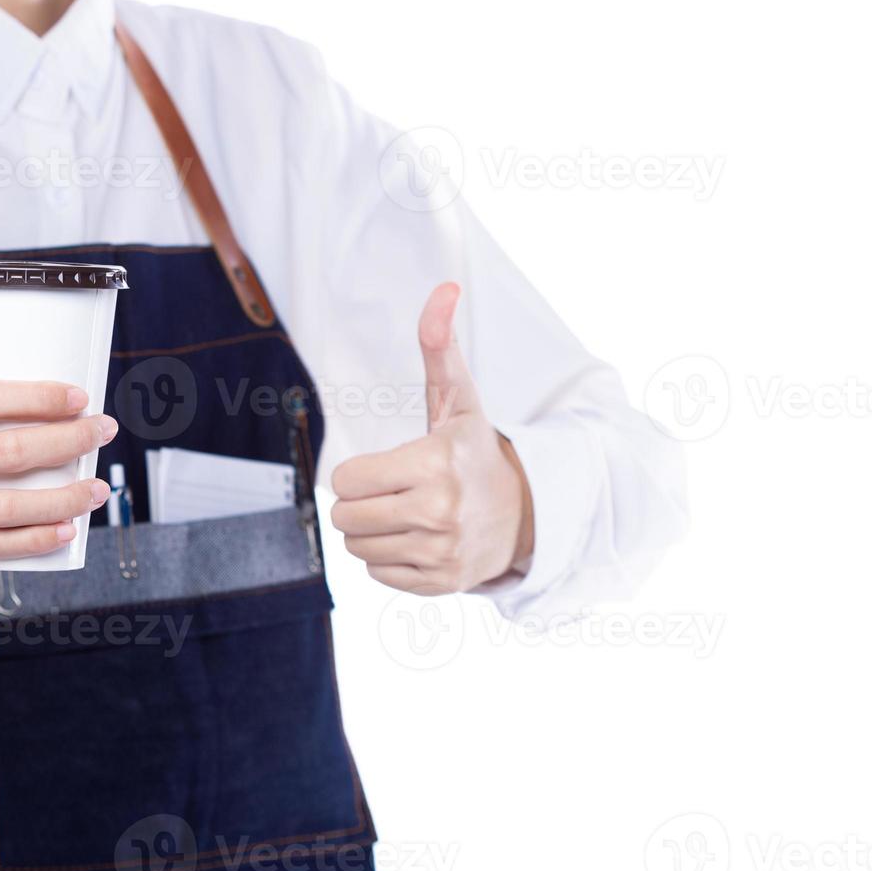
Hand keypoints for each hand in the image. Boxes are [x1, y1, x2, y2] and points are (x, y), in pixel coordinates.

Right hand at [0, 381, 115, 601]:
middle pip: (0, 452)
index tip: (78, 396)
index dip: (35, 397)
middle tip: (103, 431)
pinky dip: (29, 540)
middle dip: (64, 441)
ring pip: (0, 507)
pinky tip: (62, 531)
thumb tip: (35, 426)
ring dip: (60, 498)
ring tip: (95, 489)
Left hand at [330, 283, 534, 595]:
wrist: (525, 512)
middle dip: (360, 504)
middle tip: (391, 492)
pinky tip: (418, 539)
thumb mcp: (459, 399)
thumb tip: (444, 287)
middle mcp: (439, 512)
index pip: (346, 482)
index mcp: (434, 464)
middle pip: (347, 518)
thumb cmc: (475, 451)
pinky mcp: (442, 583)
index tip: (384, 468)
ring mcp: (442, 552)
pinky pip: (378, 575)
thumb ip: (439, 346)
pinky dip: (389, 560)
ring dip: (372, 532)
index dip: (356, 473)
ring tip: (405, 515)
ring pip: (359, 549)